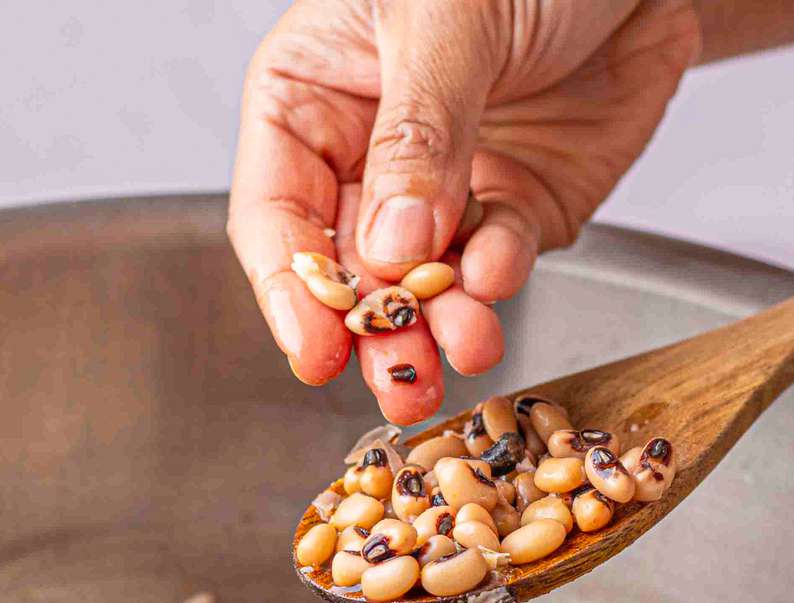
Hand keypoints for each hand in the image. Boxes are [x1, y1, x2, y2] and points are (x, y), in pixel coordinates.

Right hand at [227, 0, 700, 423]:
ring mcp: (444, 186)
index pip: (275, 209)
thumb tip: (389, 243)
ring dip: (440, 322)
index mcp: (312, 92)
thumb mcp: (449, 14)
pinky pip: (497, 261)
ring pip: (423, 282)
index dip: (292, 288)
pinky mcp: (517, 208)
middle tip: (398, 376)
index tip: (316, 349)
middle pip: (347, 267)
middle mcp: (368, 150)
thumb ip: (417, 132)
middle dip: (374, 326)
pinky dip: (499, 278)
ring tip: (464, 343)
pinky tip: (499, 275)